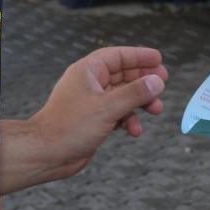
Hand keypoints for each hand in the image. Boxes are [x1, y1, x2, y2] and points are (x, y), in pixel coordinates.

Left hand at [0, 47, 166, 193]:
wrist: (47, 154)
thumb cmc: (68, 127)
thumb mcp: (107, 108)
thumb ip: (134, 94)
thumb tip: (157, 82)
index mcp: (88, 71)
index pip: (117, 56)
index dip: (139, 56)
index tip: (159, 59)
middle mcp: (90, 84)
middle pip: (123, 75)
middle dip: (144, 81)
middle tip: (163, 84)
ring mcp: (92, 103)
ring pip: (123, 97)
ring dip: (140, 103)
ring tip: (156, 110)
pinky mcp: (94, 121)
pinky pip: (118, 114)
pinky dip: (129, 120)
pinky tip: (135, 131)